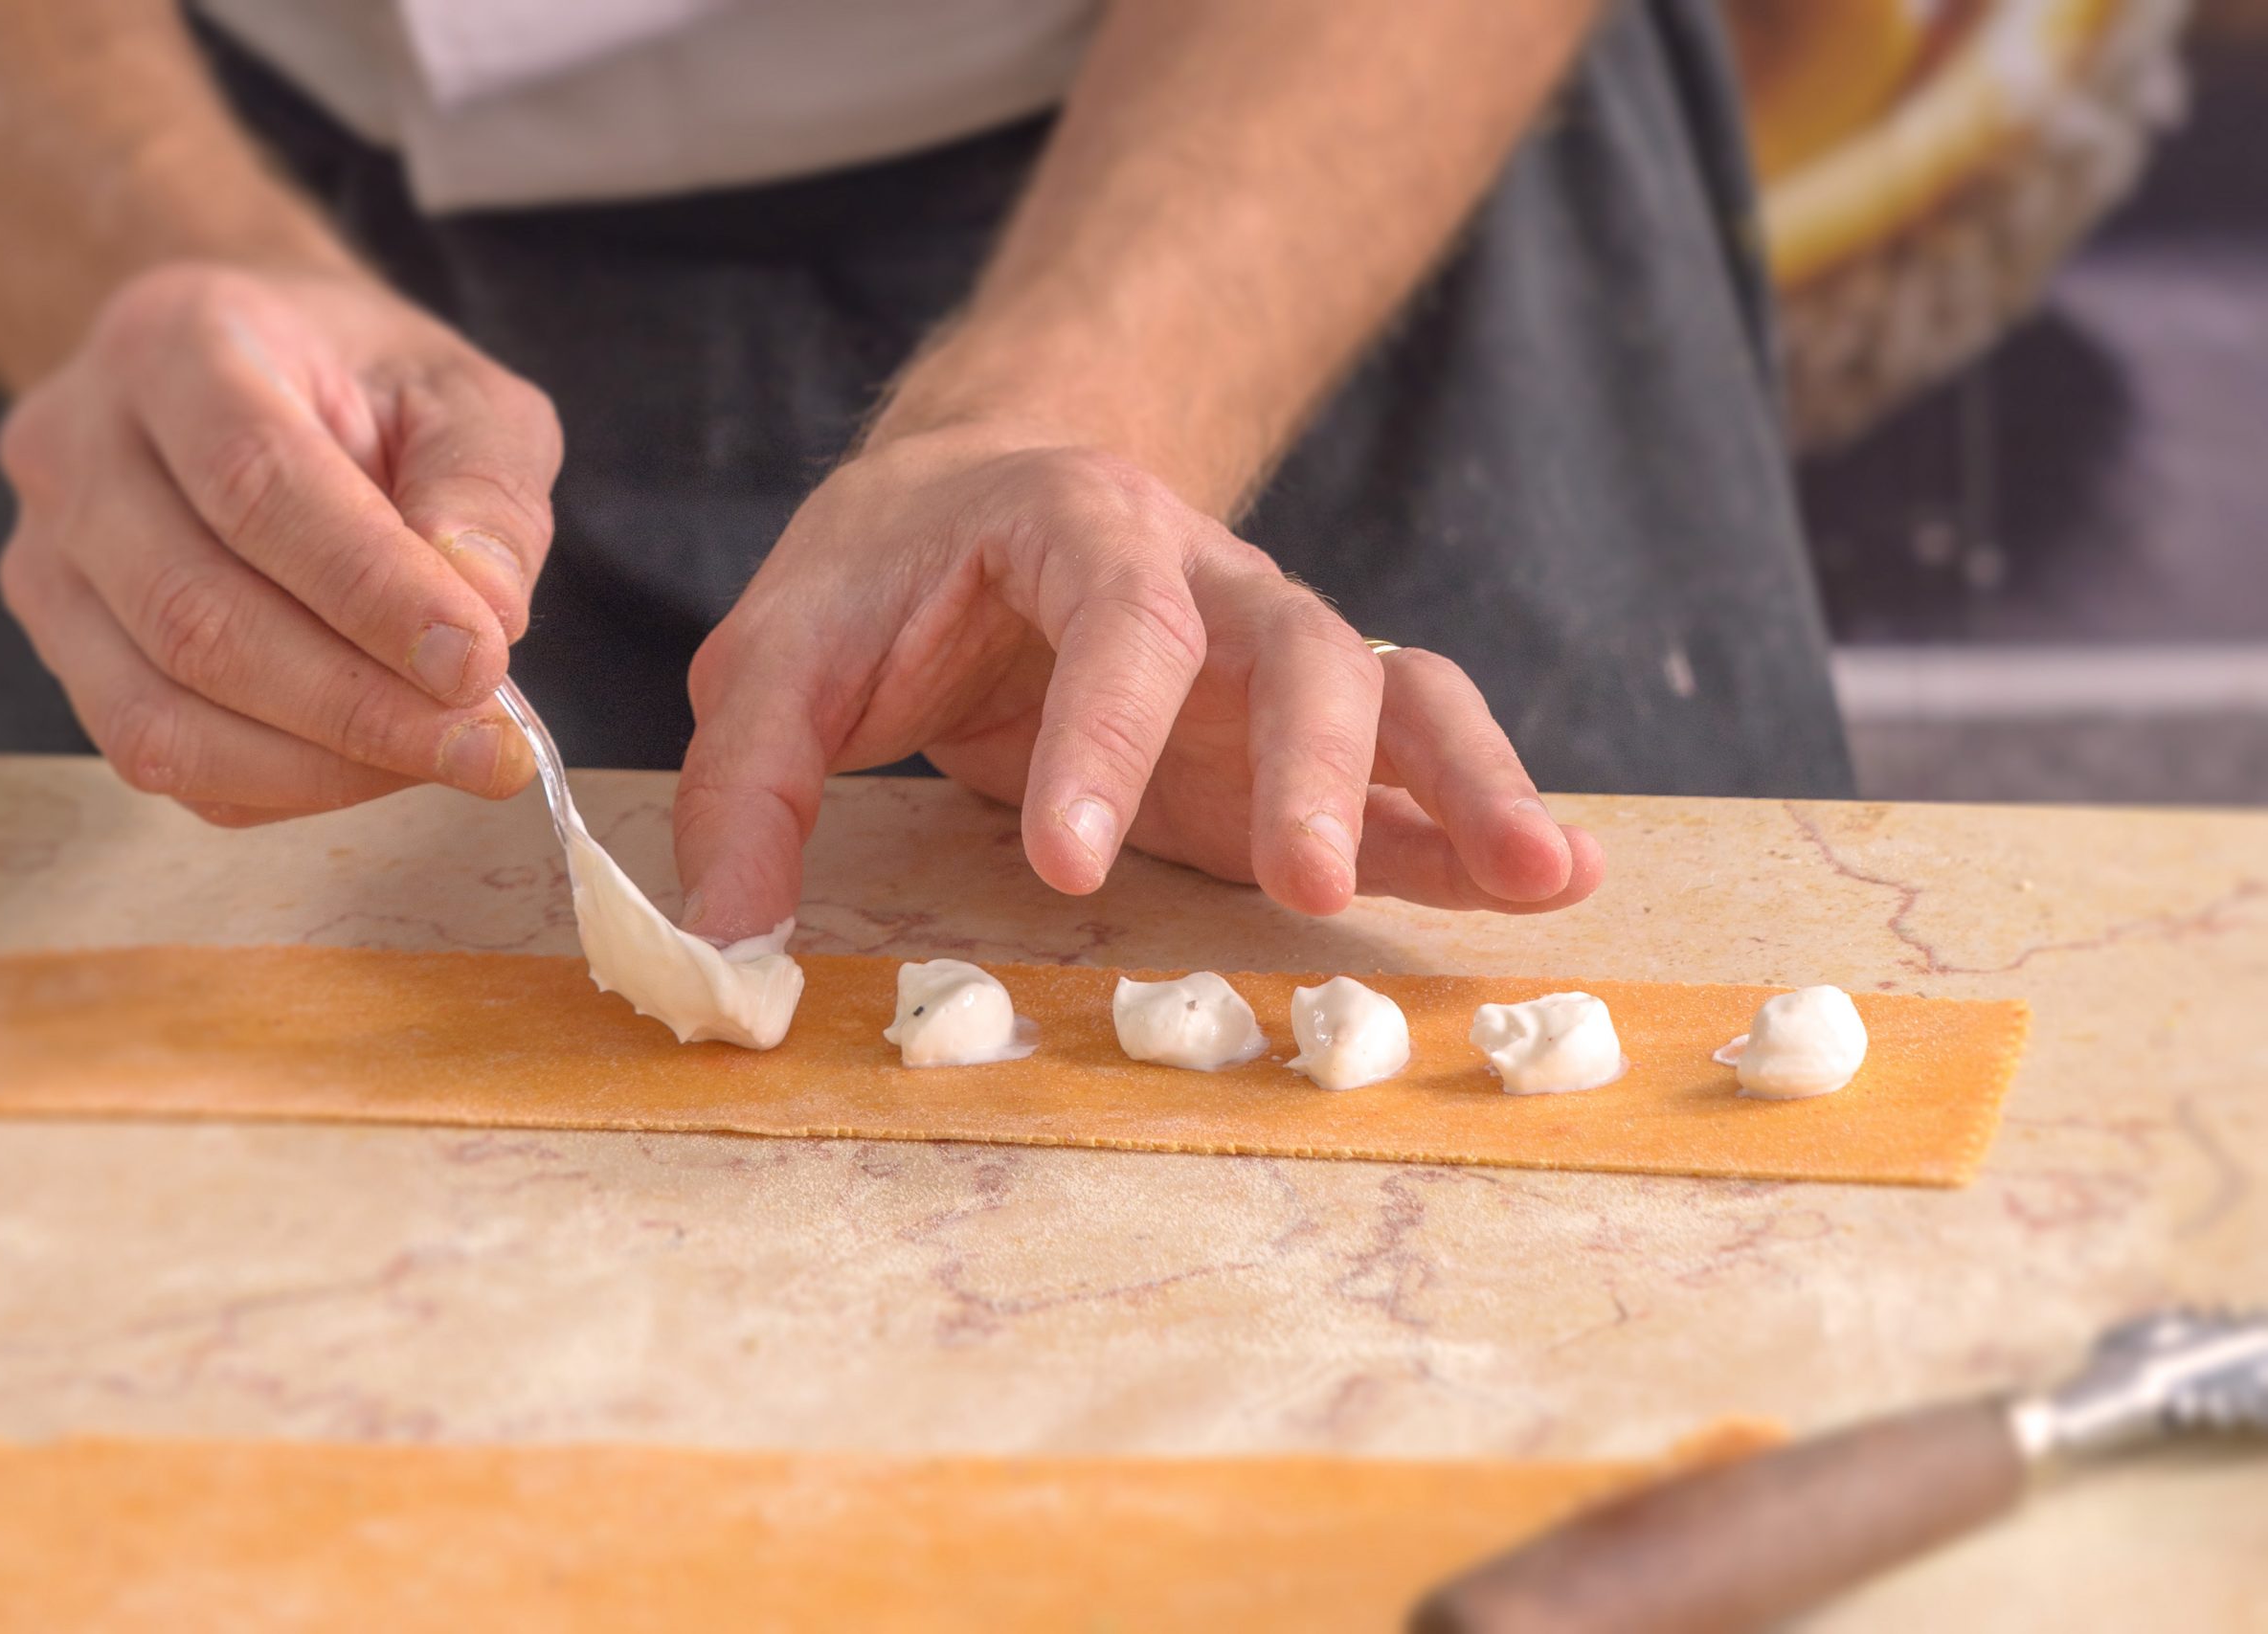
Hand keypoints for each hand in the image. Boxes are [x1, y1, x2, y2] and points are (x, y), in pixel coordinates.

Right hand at [0, 262, 562, 823]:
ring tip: (446, 757)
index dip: (371, 592)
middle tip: (490, 747)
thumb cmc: (366, 384)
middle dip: (360, 706)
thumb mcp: (462, 394)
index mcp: (180, 342)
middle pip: (196, 616)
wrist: (251, 368)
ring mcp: (45, 553)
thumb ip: (484, 488)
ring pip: (157, 713)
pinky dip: (277, 784)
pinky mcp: (58, 642)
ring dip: (320, 763)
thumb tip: (486, 614)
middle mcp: (78, 446)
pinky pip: (154, 755)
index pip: (254, 485)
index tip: (480, 664)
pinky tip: (372, 762)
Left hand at [674, 423, 1602, 938]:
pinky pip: (1406, 765)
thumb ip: (750, 784)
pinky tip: (1543, 881)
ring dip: (1464, 783)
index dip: (1103, 733)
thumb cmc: (883, 575)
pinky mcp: (1291, 740)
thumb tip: (723, 949)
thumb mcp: (782, 655)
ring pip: (1396, 691)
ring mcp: (1267, 658)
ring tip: (1541, 875)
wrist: (976, 499)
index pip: (1113, 618)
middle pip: (1300, 645)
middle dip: (1314, 768)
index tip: (1065, 863)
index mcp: (1075, 527)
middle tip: (1304, 887)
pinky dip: (1471, 821)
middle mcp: (1205, 580)